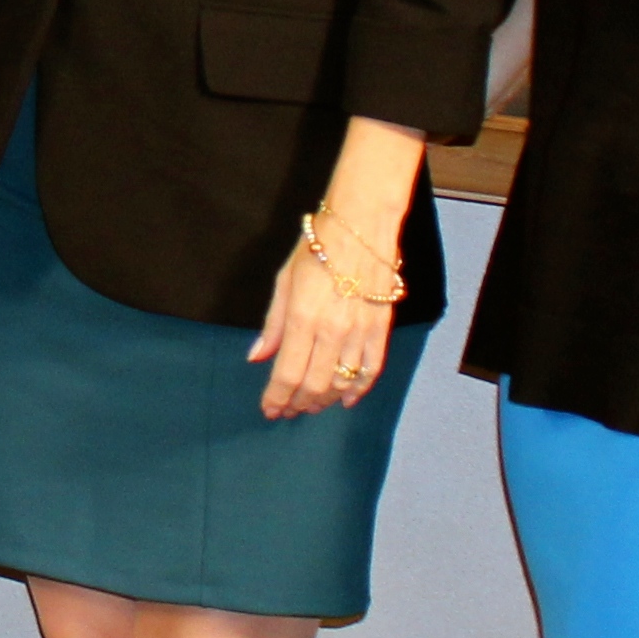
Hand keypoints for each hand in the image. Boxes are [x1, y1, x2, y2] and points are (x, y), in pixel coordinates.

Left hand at [247, 227, 401, 419]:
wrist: (361, 227)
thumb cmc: (317, 248)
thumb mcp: (284, 281)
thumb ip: (272, 324)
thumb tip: (256, 357)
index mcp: (302, 319)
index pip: (287, 373)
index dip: (277, 397)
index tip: (269, 409)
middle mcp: (331, 331)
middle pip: (313, 384)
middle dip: (298, 403)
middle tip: (288, 410)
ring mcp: (359, 333)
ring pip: (342, 382)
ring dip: (324, 400)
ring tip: (311, 406)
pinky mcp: (381, 329)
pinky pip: (371, 369)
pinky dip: (359, 389)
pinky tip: (346, 399)